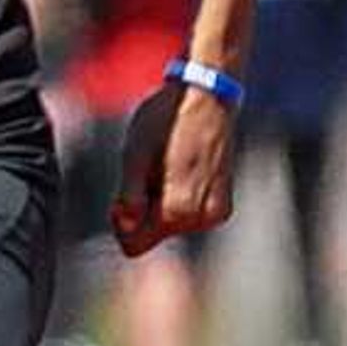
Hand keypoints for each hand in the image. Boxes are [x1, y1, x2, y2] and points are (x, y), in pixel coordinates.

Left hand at [110, 81, 236, 255]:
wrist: (207, 98)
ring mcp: (215, 213)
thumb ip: (128, 197)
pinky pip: (191, 217)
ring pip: (173, 226)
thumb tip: (125, 228)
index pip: (134, 247)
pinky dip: (183, 199)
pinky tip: (185, 169)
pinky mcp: (224, 206)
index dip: (122, 223)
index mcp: (175, 210)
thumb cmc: (165, 122)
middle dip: (146, 210)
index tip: (124, 196)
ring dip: (165, 202)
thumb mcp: (134, 156)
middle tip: (151, 171)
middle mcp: (199, 219)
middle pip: (154, 235)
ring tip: (170, 166)